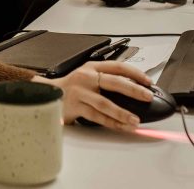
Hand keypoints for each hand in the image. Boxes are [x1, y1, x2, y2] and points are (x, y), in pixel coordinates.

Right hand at [33, 60, 153, 131]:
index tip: (147, 81)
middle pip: (114, 82)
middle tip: (147, 97)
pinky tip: (122, 127)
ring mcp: (80, 92)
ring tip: (135, 120)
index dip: (134, 73)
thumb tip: (132, 90)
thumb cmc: (71, 87)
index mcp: (92, 67)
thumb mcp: (87, 76)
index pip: (117, 66)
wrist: (46, 93)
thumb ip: (105, 80)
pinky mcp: (75, 107)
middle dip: (133, 90)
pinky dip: (111, 123)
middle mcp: (86, 77)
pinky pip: (97, 117)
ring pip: (105, 103)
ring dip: (122, 113)